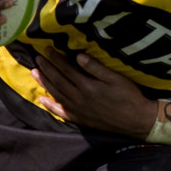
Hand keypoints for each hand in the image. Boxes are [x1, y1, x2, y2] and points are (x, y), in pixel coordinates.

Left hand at [30, 49, 156, 137]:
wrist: (136, 120)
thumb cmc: (129, 96)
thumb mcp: (116, 78)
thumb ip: (96, 67)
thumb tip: (78, 56)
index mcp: (87, 86)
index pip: (66, 69)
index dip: (56, 59)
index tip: (47, 49)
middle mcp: (79, 98)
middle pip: (58, 81)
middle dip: (47, 68)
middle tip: (37, 58)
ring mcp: (78, 110)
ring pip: (56, 94)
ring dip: (44, 83)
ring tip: (34, 73)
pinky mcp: (81, 119)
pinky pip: (61, 112)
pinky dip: (50, 106)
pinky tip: (42, 100)